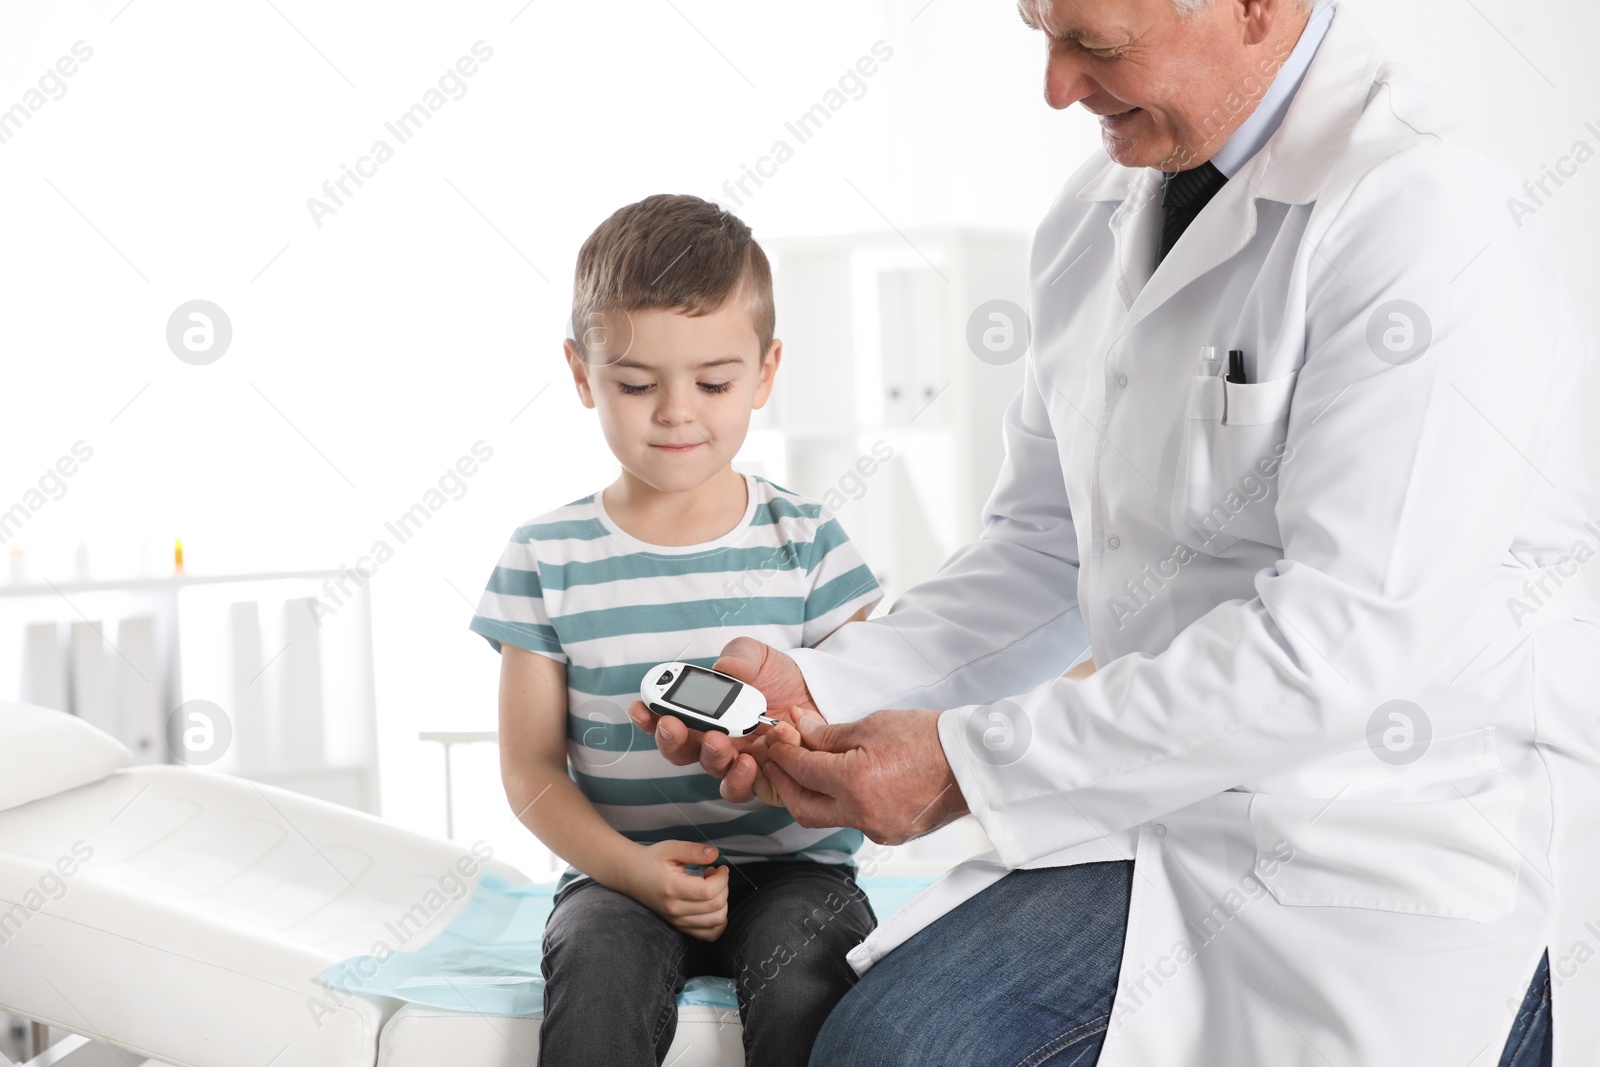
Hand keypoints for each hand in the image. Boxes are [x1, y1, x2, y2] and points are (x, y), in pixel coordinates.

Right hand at [621, 841, 730, 941]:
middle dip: (724, 887)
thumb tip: (715, 854)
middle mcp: (675, 909)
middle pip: (715, 905)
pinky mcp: (680, 926)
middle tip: (715, 874)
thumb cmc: (652, 860)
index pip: (708, 891)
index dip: (722, 878)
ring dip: (723, 902)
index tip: (720, 867)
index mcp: (672, 888)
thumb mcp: (670, 848)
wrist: (633, 876)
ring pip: (716, 920)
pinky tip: (714, 905)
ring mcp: (677, 921)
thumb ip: (693, 850)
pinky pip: (709, 934)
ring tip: (712, 887)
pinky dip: (719, 922)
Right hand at [629, 637, 818, 803]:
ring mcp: (738, 763)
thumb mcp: (759, 658)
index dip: (649, 716)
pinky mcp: (764, 781)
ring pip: (710, 771)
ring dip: (709, 757)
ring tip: (719, 742)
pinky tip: (750, 761)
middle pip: (681, 750)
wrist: (819, 695)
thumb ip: (739, 657)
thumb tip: (724, 669)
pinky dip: (740, 779)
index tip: (640, 706)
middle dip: (670, 739)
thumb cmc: (781, 678)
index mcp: (706, 713)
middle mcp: (716, 741)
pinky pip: (742, 790)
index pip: (669, 718)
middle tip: (673, 724)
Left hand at [764, 708, 969, 844]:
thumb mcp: (873, 725)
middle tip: (777, 764)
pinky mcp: (891, 834)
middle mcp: (862, 813)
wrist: (972, 762)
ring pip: (829, 817)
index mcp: (855, 782)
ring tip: (809, 770)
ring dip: (814, 795)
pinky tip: (844, 783)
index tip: (777, 741)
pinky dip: (843, 803)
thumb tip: (799, 730)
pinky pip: (855, 821)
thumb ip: (829, 734)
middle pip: (803, 808)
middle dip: (784, 785)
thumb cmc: (929, 739)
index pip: (802, 770)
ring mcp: (878, 829)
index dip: (783, 754)